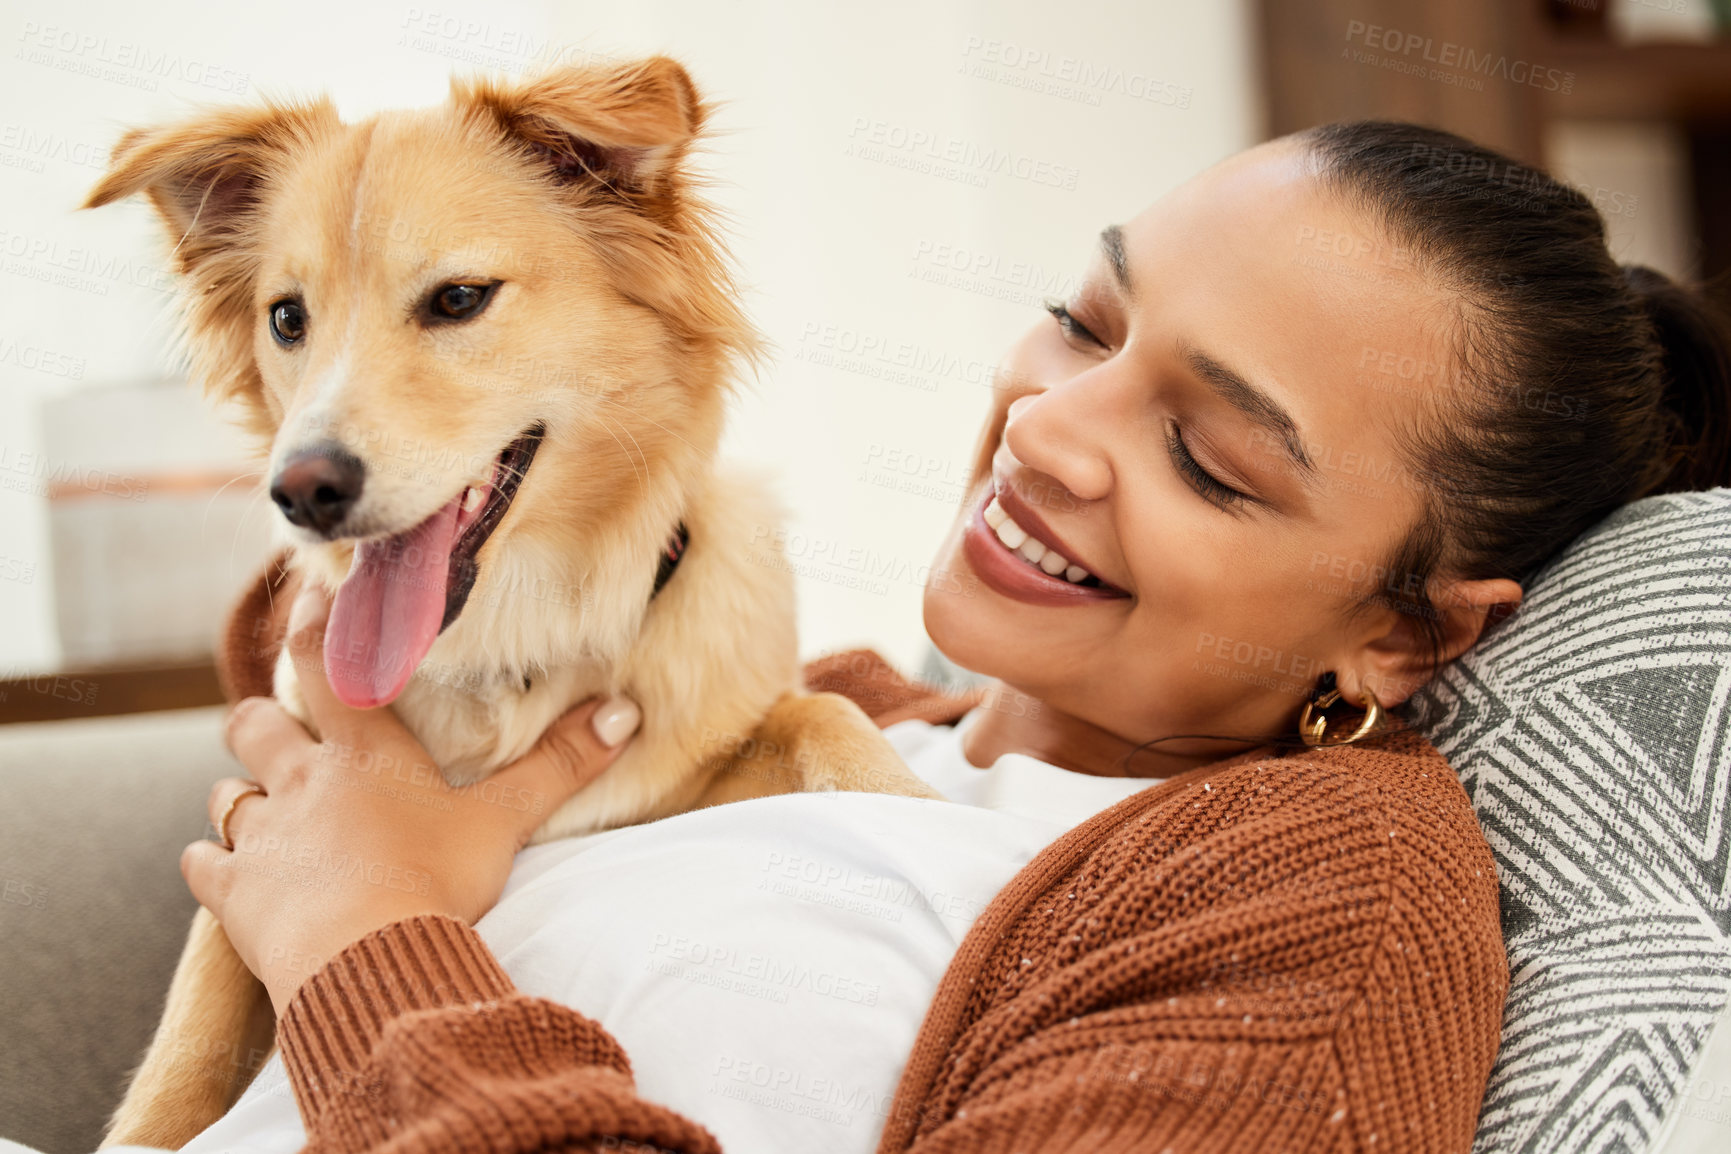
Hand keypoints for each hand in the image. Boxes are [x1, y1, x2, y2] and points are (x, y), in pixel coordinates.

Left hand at [182, 586, 641, 1014]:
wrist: (370, 961)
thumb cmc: (439, 883)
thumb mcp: (505, 821)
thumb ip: (561, 765)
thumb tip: (625, 713)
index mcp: (364, 753)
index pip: (331, 666)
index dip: (316, 626)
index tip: (310, 596)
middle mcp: (302, 782)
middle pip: (257, 726)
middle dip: (262, 719)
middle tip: (273, 720)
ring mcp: (261, 838)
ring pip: (227, 794)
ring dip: (241, 795)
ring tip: (257, 802)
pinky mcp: (234, 895)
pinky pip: (204, 864)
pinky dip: (212, 863)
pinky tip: (223, 870)